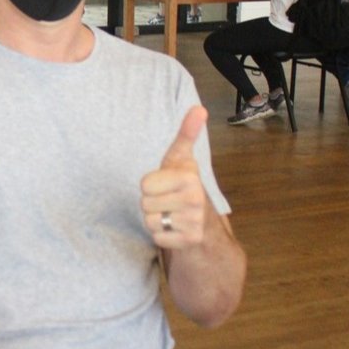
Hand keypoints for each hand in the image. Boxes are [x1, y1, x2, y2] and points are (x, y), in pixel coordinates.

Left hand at [140, 106, 213, 249]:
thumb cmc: (184, 184)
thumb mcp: (181, 158)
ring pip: (149, 221)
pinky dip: (161, 235)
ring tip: (171, 213)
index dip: (151, 184)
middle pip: (144, 203)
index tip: (166, 184)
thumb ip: (187, 133)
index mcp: (190, 178)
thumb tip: (199, 108)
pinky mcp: (189, 240)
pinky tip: (174, 229)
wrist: (204, 221)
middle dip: (152, 202)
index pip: (144, 184)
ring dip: (156, 219)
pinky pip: (156, 238)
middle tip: (168, 200)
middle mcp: (195, 200)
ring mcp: (193, 222)